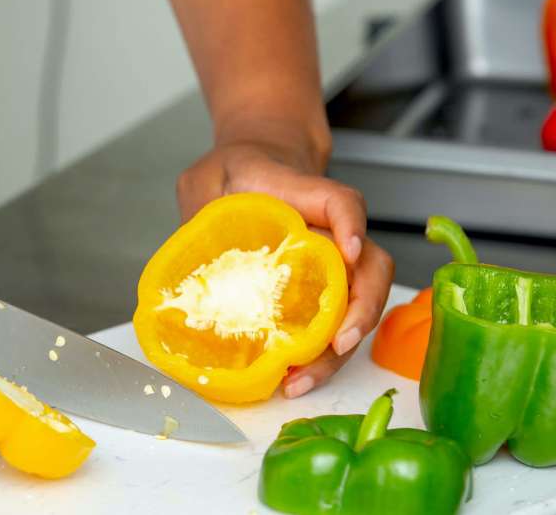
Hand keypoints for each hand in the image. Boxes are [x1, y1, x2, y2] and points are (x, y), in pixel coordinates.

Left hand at [177, 138, 394, 397]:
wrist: (255, 175)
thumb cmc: (235, 177)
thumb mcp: (209, 177)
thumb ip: (198, 203)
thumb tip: (184, 258)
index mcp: (308, 197)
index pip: (343, 203)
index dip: (352, 225)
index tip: (348, 251)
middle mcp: (332, 235)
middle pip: (370, 270)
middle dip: (361, 311)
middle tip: (337, 343)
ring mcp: (332, 267)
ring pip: (359, 306)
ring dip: (339, 349)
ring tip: (301, 380)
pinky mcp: (320, 293)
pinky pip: (334, 325)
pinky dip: (322, 356)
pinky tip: (292, 378)